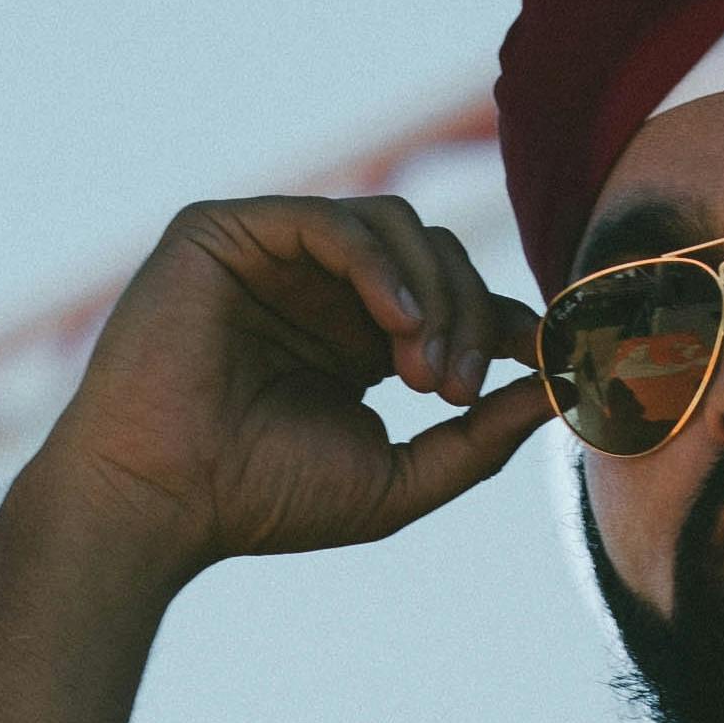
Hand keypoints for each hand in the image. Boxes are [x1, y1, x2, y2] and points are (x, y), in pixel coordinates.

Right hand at [33, 194, 548, 578]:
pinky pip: (329, 219)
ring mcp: (268, 252)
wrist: (161, 503)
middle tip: (455, 391)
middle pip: (434, 253)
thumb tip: (562, 386)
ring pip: (392, 226)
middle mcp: (314, 285)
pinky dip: (377, 265)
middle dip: (467, 314)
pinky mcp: (223, 231)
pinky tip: (397, 325)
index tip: (547, 359)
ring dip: (431, 293)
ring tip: (423, 371)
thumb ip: (481, 436)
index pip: (452, 296)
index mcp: (352, 334)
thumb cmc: (262, 500)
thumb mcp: (400, 476)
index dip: (504, 322)